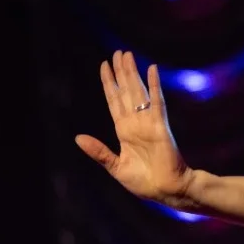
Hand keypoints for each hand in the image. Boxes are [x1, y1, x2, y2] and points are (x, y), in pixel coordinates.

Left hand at [74, 50, 194, 205]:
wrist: (166, 191)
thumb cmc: (144, 183)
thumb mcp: (115, 166)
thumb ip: (99, 151)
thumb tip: (78, 138)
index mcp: (124, 131)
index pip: (114, 101)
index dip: (109, 83)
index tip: (104, 66)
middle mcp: (136, 123)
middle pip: (126, 91)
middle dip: (121, 72)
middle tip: (118, 53)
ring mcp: (148, 123)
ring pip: (138, 92)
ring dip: (132, 73)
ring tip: (127, 55)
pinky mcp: (161, 126)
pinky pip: (157, 102)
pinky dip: (154, 85)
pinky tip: (152, 70)